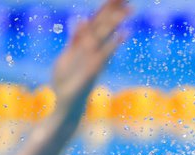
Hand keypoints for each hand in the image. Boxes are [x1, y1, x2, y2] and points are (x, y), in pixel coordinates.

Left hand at [51, 0, 129, 114]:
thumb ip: (74, 39)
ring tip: (128, 9)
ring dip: (116, 22)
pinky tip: (124, 34)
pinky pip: (104, 53)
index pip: (97, 21)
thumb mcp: (67, 56)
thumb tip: (79, 19)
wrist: (66, 105)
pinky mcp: (93, 70)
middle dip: (115, 11)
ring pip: (105, 36)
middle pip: (104, 25)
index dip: (107, 8)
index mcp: (84, 45)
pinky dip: (113, 44)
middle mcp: (92, 50)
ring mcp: (93, 59)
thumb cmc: (66, 83)